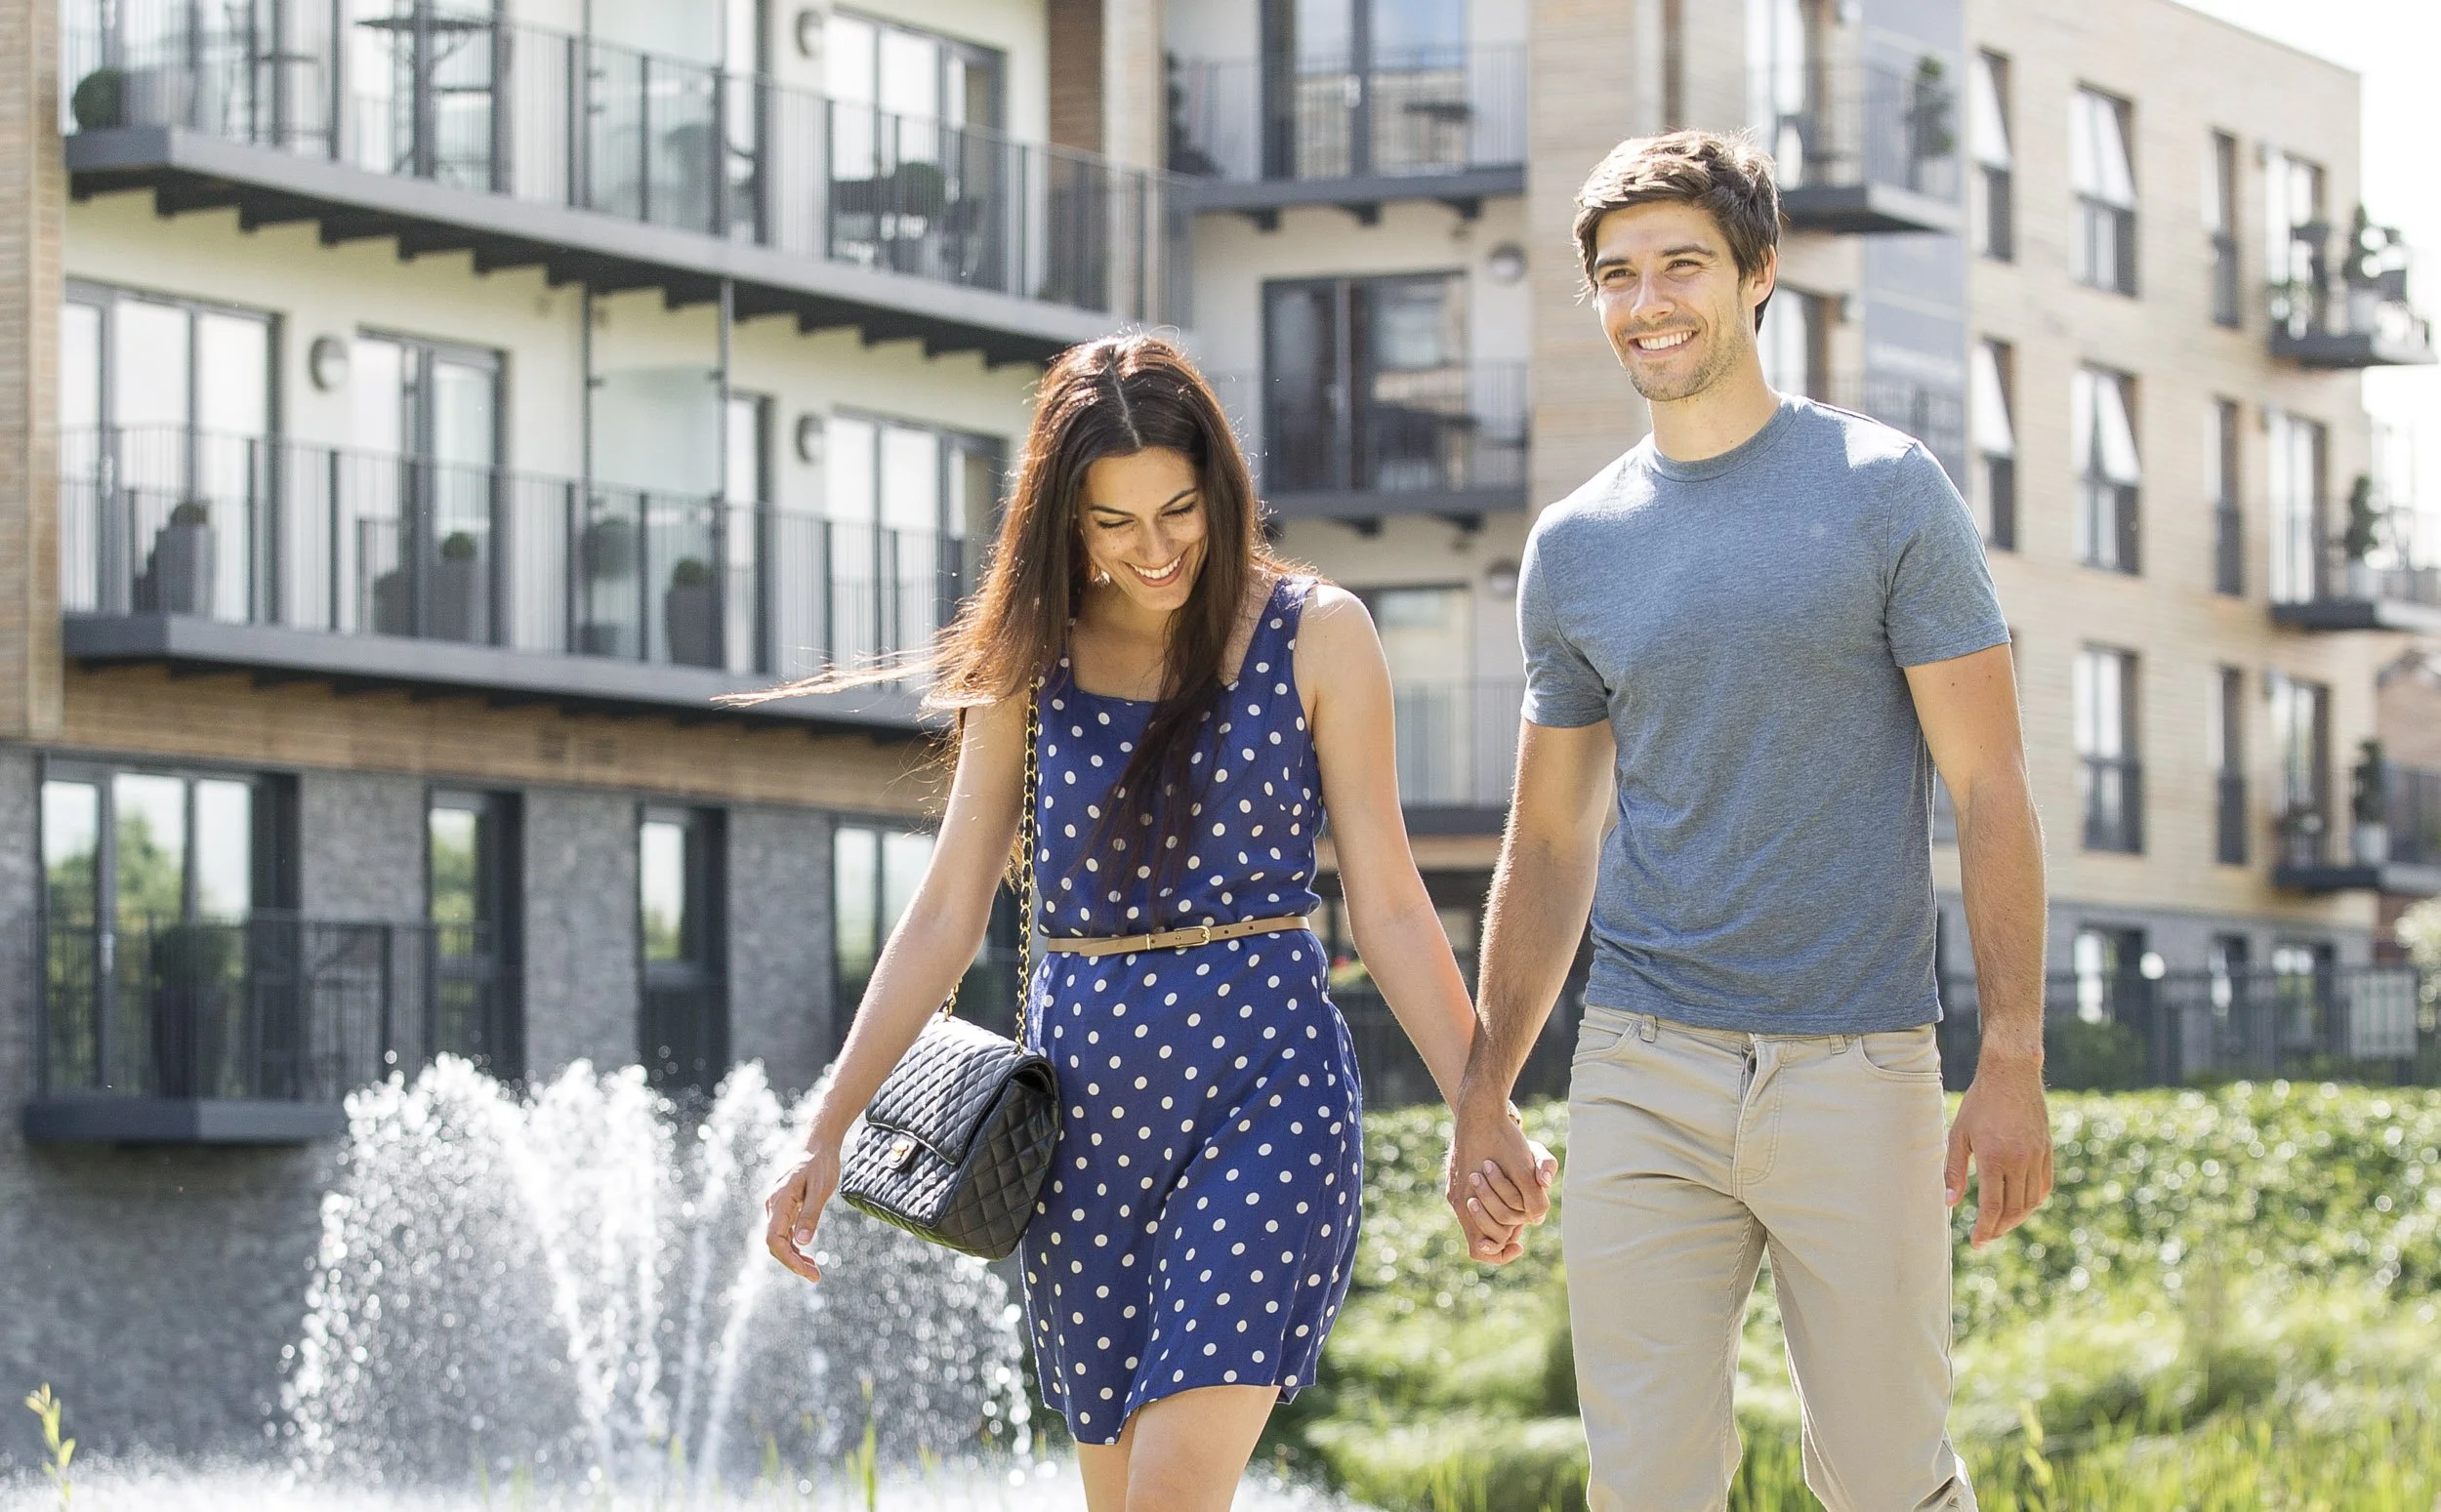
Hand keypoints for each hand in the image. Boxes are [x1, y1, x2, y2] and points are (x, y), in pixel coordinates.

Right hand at [763, 1141, 842, 1282]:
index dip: (788, 1259)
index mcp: (779, 1201)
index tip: (807, 1271)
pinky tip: (807, 1255)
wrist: (817, 1145)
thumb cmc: (821, 1164)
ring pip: (779, 1240)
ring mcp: (777, 1208)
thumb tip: (803, 1243)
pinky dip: (795, 1246)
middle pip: (775, 1243)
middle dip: (793, 1262)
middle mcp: (773, 1206)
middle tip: (815, 1276)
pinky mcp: (785, 1208)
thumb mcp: (821, 1189)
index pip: (774, 1240)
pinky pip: (785, 1233)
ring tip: (814, 1271)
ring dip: (794, 1257)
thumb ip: (811, 1214)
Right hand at [1445, 1094, 1557, 1264]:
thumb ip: (1533, 1198)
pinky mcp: (1455, 1176)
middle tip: (1524, 1212)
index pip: (1481, 1250)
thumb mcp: (1524, 1168)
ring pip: (1479, 1215)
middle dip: (1506, 1228)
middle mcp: (1457, 1200)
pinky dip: (1492, 1196)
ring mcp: (1454, 1188)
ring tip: (1517, 1195)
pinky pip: (1473, 1198)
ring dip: (1500, 1210)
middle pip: (1483, 1233)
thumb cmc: (1502, 1138)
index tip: (1519, 1244)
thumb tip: (1537, 1218)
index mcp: (1467, 1204)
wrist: (1479, 1107)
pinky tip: (1505, 1179)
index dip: (1500, 1253)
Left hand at [1945, 1054, 2051, 1247]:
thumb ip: (1954, 1170)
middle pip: (2012, 1209)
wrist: (2012, 1075)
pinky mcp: (2047, 1150)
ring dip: (2016, 1219)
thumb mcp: (1959, 1134)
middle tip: (1986, 1237)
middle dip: (1999, 1228)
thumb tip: (1949, 1203)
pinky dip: (2033, 1202)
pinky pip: (2043, 1186)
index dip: (1985, 1229)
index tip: (1977, 1243)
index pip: (1992, 1207)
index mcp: (1994, 1158)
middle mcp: (2019, 1161)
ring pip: (2030, 1202)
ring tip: (2000, 1225)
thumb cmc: (1980, 1103)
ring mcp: (2037, 1156)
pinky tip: (2021, 1206)